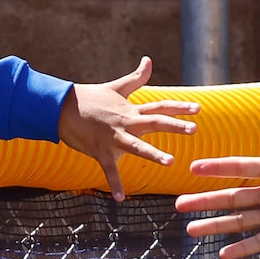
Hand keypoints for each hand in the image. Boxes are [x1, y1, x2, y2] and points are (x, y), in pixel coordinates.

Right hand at [58, 58, 201, 198]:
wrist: (62, 107)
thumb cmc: (90, 98)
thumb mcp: (116, 87)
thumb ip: (136, 78)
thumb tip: (149, 60)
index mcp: (131, 110)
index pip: (159, 107)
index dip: (179, 107)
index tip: (198, 109)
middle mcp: (126, 123)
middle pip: (154, 122)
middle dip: (174, 126)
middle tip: (194, 129)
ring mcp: (113, 137)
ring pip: (136, 146)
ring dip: (153, 154)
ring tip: (170, 162)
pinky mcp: (100, 150)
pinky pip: (109, 170)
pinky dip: (115, 184)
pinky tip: (121, 198)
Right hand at [176, 105, 259, 258]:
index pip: (238, 168)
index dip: (216, 168)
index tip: (193, 169)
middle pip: (230, 197)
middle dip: (205, 201)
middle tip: (179, 205)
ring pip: (238, 221)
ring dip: (215, 225)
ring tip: (191, 230)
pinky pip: (259, 242)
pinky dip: (241, 249)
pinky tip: (222, 254)